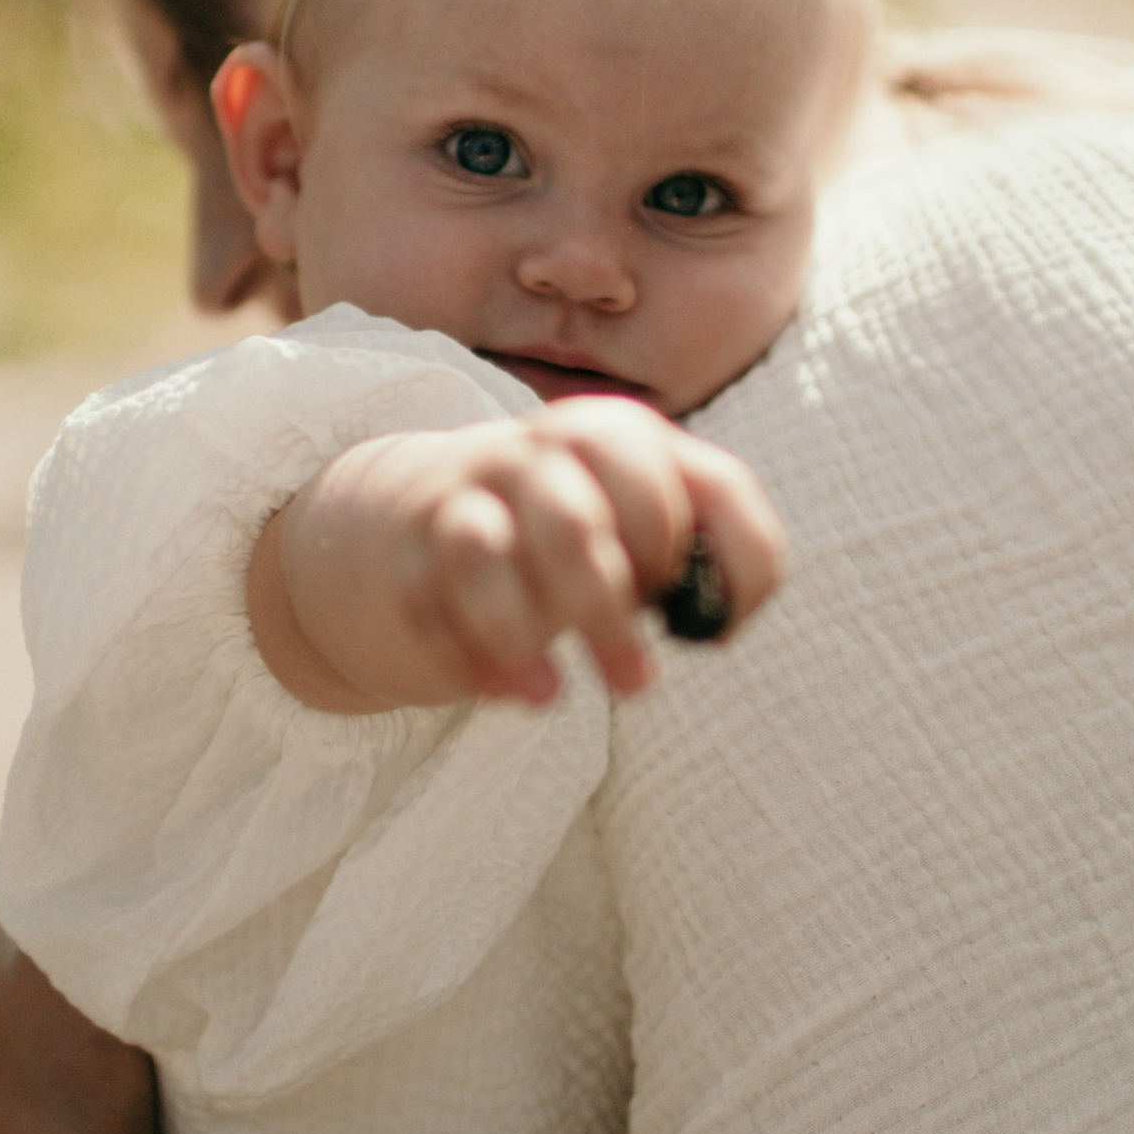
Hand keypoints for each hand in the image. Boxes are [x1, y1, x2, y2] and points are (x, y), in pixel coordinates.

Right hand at [252, 401, 787, 711]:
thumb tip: (724, 619)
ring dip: (521, 636)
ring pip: (485, 554)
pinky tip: (502, 690)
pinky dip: (465, 653)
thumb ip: (725, 548)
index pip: (661, 486)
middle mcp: (535, 452)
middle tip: (635, 685)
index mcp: (610, 435)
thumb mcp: (653, 519)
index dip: (676, 556)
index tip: (675, 603)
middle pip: (573, 527)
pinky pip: (426, 600)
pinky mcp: (408, 548)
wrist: (421, 510)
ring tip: (551, 698)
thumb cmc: (573, 528)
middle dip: (606, 616)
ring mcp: (465, 495)